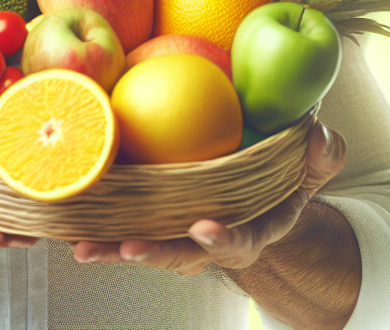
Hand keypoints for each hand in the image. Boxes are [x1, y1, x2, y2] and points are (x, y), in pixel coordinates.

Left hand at [73, 121, 346, 274]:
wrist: (254, 199)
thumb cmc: (281, 180)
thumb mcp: (310, 168)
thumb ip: (322, 155)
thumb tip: (321, 135)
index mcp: (249, 231)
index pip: (238, 241)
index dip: (223, 239)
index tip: (206, 228)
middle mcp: (208, 240)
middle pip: (180, 254)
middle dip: (154, 253)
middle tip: (128, 248)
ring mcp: (175, 232)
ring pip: (143, 243)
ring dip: (111, 246)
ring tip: (81, 245)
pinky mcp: (149, 217)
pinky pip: (122, 221)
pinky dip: (97, 222)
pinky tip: (67, 216)